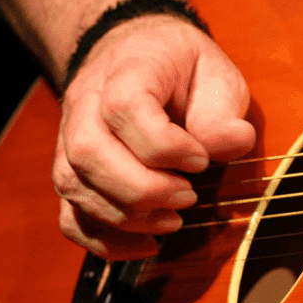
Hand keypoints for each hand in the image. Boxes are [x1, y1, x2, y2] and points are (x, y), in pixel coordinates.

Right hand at [52, 14, 255, 259]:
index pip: (124, 107)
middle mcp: (86, 103)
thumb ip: (222, 112)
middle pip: (88, 152)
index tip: (200, 161)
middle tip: (188, 197)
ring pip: (74, 186)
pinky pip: (69, 215)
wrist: (136, 57)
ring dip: (126, 217)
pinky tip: (144, 244)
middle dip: (143, 189)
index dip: (165, 145)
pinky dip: (103, 241)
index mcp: (126, 70)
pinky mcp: (72, 173)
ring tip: (172, 220)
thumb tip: (233, 143)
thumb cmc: (180, 70)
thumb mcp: (214, 75)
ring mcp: (69, 139)